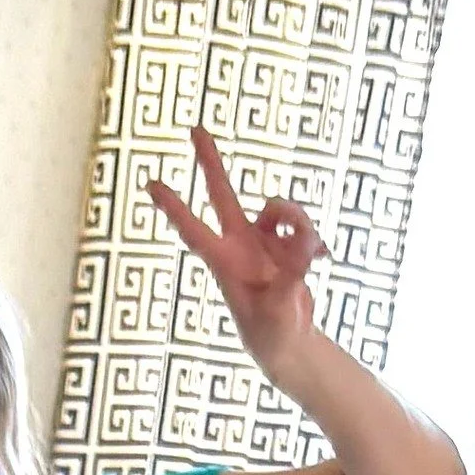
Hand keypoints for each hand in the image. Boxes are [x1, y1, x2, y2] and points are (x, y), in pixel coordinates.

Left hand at [146, 125, 328, 381]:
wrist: (289, 345)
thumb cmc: (272, 335)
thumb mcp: (279, 310)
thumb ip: (292, 274)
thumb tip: (307, 243)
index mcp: (226, 265)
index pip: (195, 231)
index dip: (175, 208)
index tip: (151, 185)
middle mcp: (241, 247)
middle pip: (222, 195)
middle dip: (210, 163)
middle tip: (194, 129)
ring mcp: (263, 243)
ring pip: (279, 208)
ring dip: (299, 222)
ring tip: (312, 255)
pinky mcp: (286, 246)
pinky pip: (302, 226)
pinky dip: (314, 241)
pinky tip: (323, 259)